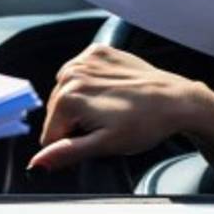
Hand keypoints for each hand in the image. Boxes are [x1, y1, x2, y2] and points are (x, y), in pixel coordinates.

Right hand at [29, 45, 201, 171]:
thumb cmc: (146, 124)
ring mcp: (86, 59)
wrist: (177, 100)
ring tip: (111, 107)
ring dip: (82, 103)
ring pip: (66, 93)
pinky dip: (91, 83)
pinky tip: (111, 91)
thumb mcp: (105, 145)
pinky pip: (80, 73)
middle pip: (57, 113)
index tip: (97, 137)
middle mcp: (72, 73)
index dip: (72, 143)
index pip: (50, 136)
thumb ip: (67, 152)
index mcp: (69, 98)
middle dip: (76, 122)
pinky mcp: (99, 51)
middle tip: (107, 123)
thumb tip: (36, 162)